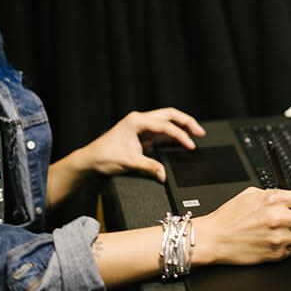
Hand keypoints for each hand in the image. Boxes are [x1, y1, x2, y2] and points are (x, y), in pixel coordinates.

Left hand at [81, 108, 205, 180]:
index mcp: (136, 121)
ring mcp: (141, 127)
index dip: (180, 136)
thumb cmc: (103, 157)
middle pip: (169, 115)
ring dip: (181, 127)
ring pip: (167, 122)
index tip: (190, 145)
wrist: (89, 161)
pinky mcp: (141, 135)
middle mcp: (140, 120)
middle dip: (186, 122)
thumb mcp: (129, 162)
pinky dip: (173, 135)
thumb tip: (164, 174)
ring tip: (196, 135)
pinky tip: (182, 141)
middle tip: (200, 132)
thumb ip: (150, 167)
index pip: (165, 126)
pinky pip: (161, 132)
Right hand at [193, 187, 290, 265]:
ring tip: (286, 231)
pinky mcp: (276, 254)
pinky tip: (277, 241)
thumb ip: (274, 193)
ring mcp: (279, 238)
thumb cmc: (229, 217)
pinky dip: (290, 246)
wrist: (214, 238)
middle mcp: (279, 218)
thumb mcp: (250, 194)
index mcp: (274, 199)